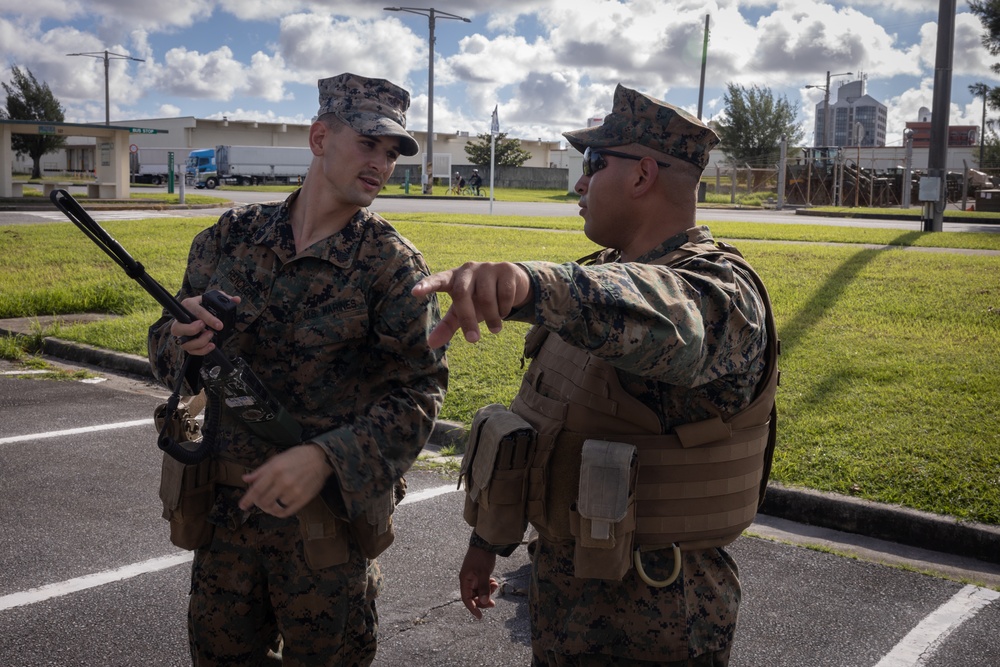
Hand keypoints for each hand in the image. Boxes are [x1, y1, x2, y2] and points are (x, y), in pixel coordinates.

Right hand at [169, 291, 241, 355]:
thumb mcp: (211, 298)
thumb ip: (224, 298)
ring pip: (184, 342)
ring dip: (199, 342)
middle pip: (178, 328)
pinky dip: (201, 350)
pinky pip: (190, 350)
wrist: (192, 312)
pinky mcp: (185, 342)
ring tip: (210, 336)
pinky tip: (211, 346)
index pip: (196, 312)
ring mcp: (181, 333)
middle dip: (193, 330)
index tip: (219, 325)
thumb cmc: (202, 305)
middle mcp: (180, 319)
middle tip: (208, 331)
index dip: (209, 319)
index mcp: (188, 305)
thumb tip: (236, 300)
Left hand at [238, 443, 331, 516]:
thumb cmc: (297, 457)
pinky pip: (286, 512)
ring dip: (268, 508)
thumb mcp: (277, 459)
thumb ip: (260, 471)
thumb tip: (245, 479)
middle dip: (258, 503)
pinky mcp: (303, 499)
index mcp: (275, 470)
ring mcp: (294, 492)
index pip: (257, 489)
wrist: (320, 458)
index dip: (247, 499)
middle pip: (264, 501)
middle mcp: (284, 482)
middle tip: (259, 501)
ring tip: (269, 504)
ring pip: (274, 508)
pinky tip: (278, 508)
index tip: (242, 506)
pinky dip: (278, 513)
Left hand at [411, 262, 532, 347]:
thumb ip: (447, 326)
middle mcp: (468, 270)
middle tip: (473, 340)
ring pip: (486, 296)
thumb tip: (431, 344)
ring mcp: (487, 267)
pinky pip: (505, 294)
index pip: (437, 280)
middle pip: (461, 293)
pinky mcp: (506, 269)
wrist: (511, 284)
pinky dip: (504, 309)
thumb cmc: (479, 299)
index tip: (414, 292)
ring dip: (491, 317)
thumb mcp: (462, 312)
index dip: (426, 286)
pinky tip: (504, 312)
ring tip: (495, 328)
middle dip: (467, 319)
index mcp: (453, 278)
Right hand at [459, 545, 499, 618]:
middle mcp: (468, 580)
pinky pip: (483, 585)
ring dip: (487, 592)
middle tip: (493, 603)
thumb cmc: (481, 557)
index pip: (466, 599)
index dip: (473, 608)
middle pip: (474, 597)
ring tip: (495, 585)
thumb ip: (484, 587)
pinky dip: (489, 586)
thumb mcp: (483, 572)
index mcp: (465, 580)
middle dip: (483, 600)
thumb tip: (484, 602)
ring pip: (480, 591)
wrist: (485, 543)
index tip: (480, 616)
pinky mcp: (479, 575)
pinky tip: (494, 582)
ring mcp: (473, 578)